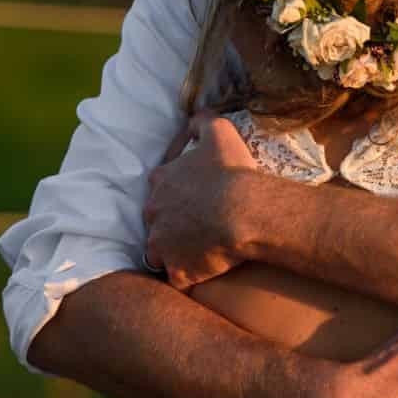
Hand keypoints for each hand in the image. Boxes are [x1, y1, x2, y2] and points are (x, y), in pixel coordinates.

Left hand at [143, 113, 266, 288]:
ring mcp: (162, 244)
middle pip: (156, 220)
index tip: (193, 200)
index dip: (176, 195)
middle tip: (196, 227)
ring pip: (159, 252)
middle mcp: (153, 213)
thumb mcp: (219, 132)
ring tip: (194, 255)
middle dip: (170, 224)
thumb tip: (193, 118)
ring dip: (172, 254)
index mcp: (160, 182)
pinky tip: (201, 276)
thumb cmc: (232, 172)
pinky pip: (177, 279)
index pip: (159, 189)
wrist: (244, 211)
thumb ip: (201, 121)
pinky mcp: (177, 270)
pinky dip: (187, 278)